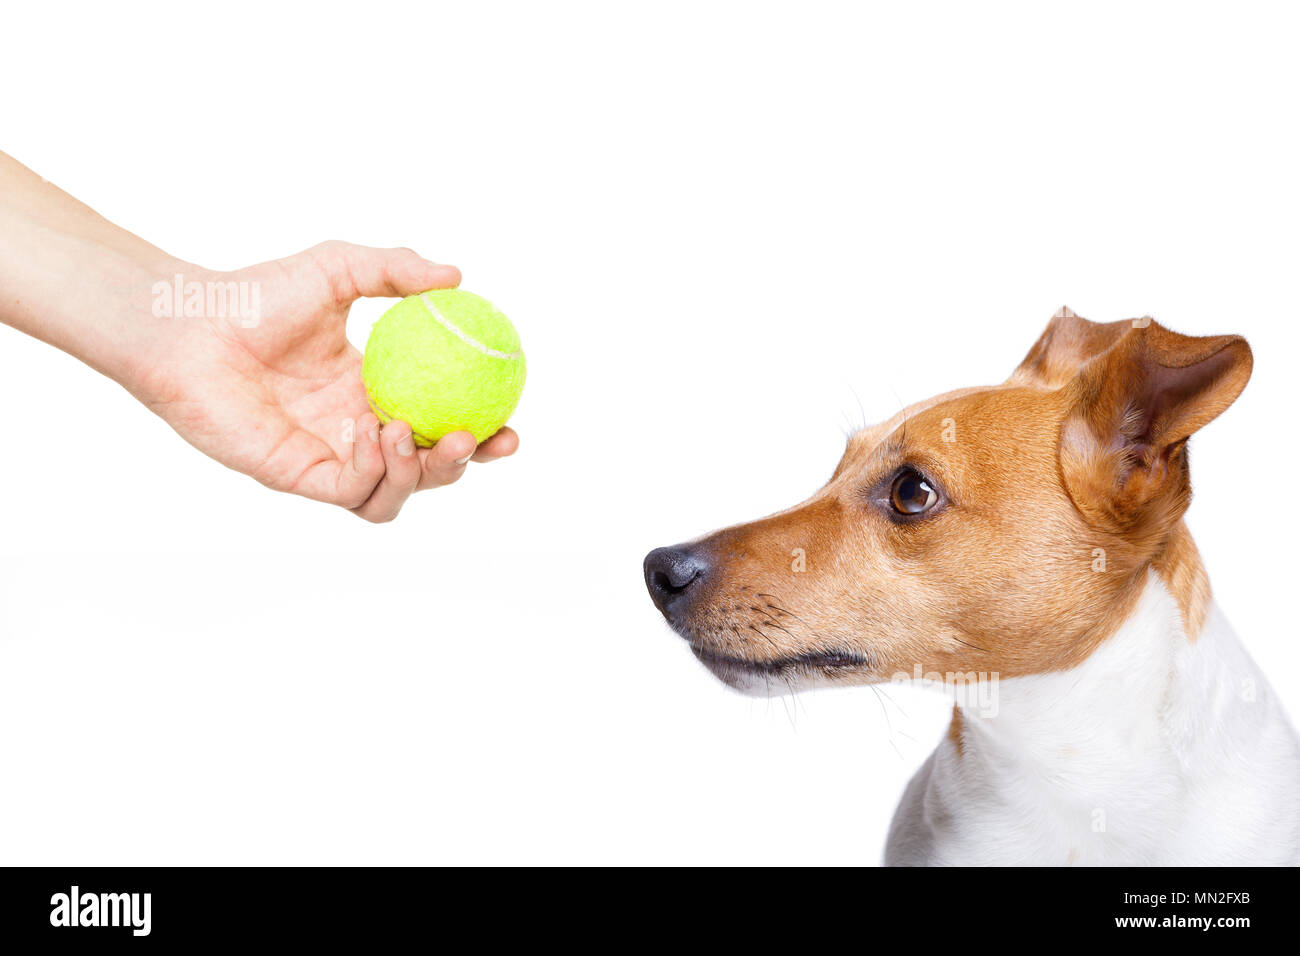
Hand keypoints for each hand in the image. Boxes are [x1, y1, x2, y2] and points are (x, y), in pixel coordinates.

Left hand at [130, 241, 519, 521]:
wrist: (192, 326)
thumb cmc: (256, 293)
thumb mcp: (340, 267)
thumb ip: (397, 270)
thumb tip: (458, 274)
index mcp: (375, 388)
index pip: (439, 420)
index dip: (481, 430)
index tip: (510, 422)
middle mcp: (357, 428)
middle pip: (428, 467)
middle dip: (464, 463)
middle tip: (482, 441)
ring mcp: (330, 456)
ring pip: (396, 493)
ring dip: (419, 474)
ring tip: (410, 434)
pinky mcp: (299, 476)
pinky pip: (354, 492)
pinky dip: (375, 471)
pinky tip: (371, 433)